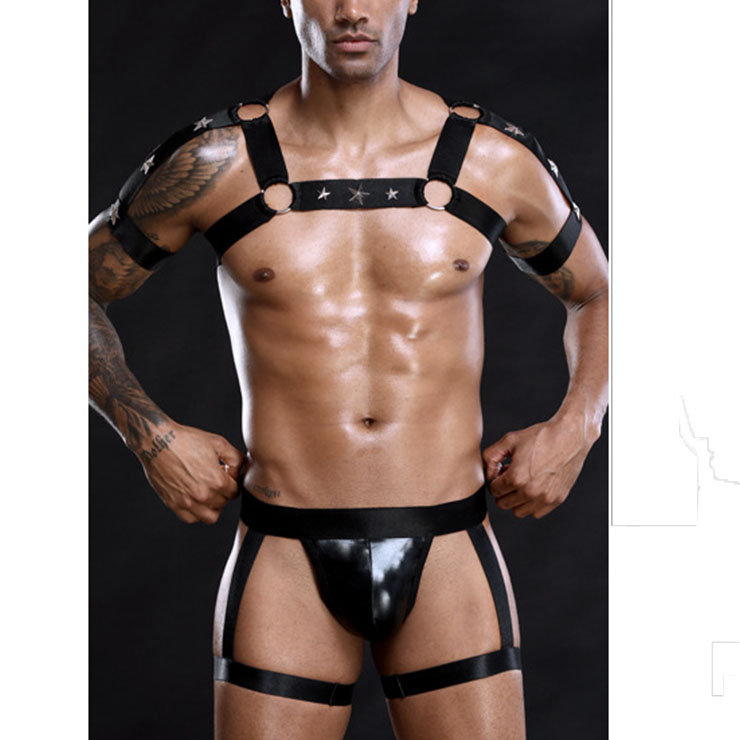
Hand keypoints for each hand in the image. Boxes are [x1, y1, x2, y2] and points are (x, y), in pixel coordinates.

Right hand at [135, 422, 246, 523]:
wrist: (158, 442)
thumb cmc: (187, 440)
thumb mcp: (218, 443)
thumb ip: (236, 458)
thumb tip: (241, 470)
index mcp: (216, 481)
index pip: (235, 492)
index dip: (232, 482)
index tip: (225, 474)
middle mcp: (203, 495)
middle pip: (223, 503)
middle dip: (223, 492)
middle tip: (214, 479)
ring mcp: (187, 502)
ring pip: (210, 517)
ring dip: (212, 506)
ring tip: (208, 492)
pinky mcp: (174, 504)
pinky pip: (191, 518)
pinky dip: (196, 512)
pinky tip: (195, 498)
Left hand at [481, 417, 596, 518]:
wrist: (569, 436)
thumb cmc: (541, 436)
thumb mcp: (509, 440)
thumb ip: (490, 457)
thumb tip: (488, 474)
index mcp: (517, 477)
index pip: (494, 490)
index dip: (494, 480)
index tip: (502, 471)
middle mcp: (530, 491)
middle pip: (503, 503)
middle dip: (503, 491)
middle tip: (510, 476)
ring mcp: (545, 497)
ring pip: (518, 512)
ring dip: (516, 500)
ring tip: (522, 482)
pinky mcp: (557, 499)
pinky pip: (536, 513)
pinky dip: (532, 504)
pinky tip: (534, 487)